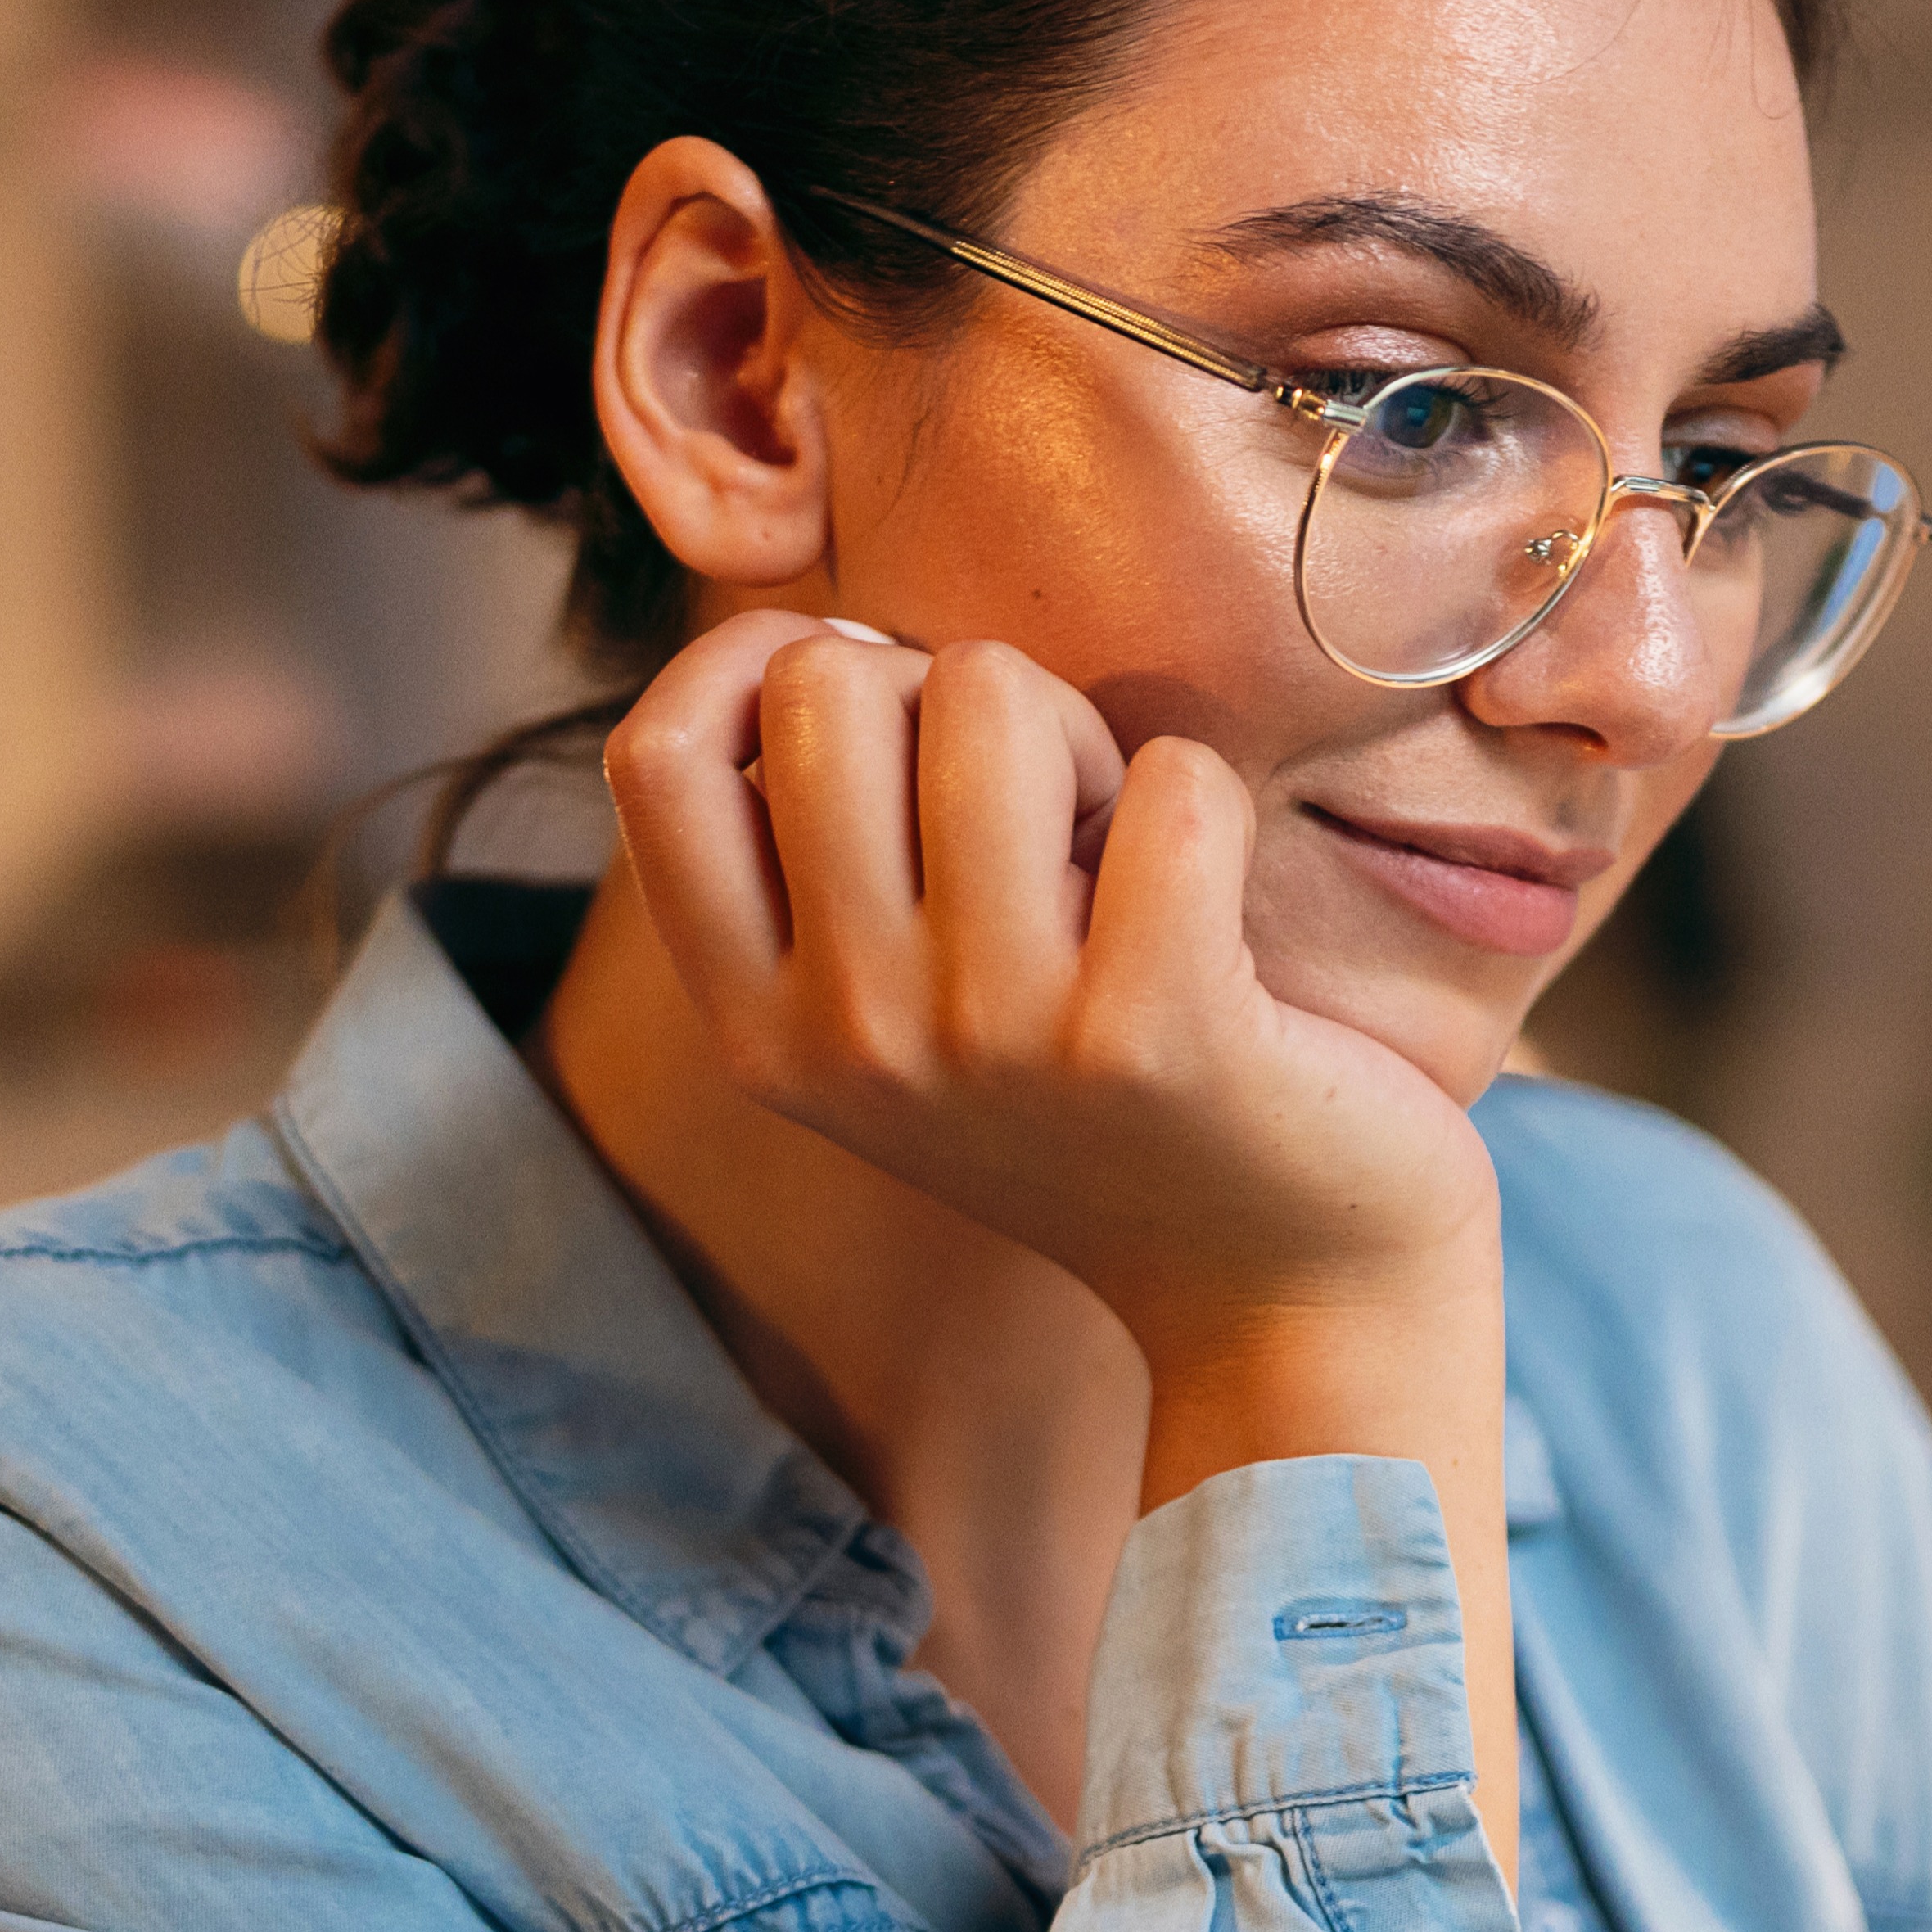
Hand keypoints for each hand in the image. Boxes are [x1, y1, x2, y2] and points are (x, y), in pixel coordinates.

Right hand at [597, 607, 1499, 1362]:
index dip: (750, 661)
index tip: (859, 685)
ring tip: (1118, 858)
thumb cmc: (1092, 1101)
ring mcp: (993, 1035)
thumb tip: (821, 639)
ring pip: (988, 693)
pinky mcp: (1151, 1031)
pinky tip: (1211, 899)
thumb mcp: (896, 1015)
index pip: (654, 759)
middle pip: (826, 689)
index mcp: (760, 1029)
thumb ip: (817, 857)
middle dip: (947, 689)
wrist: (1276, 1293)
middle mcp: (851, 1037)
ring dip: (1082, 737)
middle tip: (1034, 810)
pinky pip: (1172, 779)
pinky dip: (1204, 798)